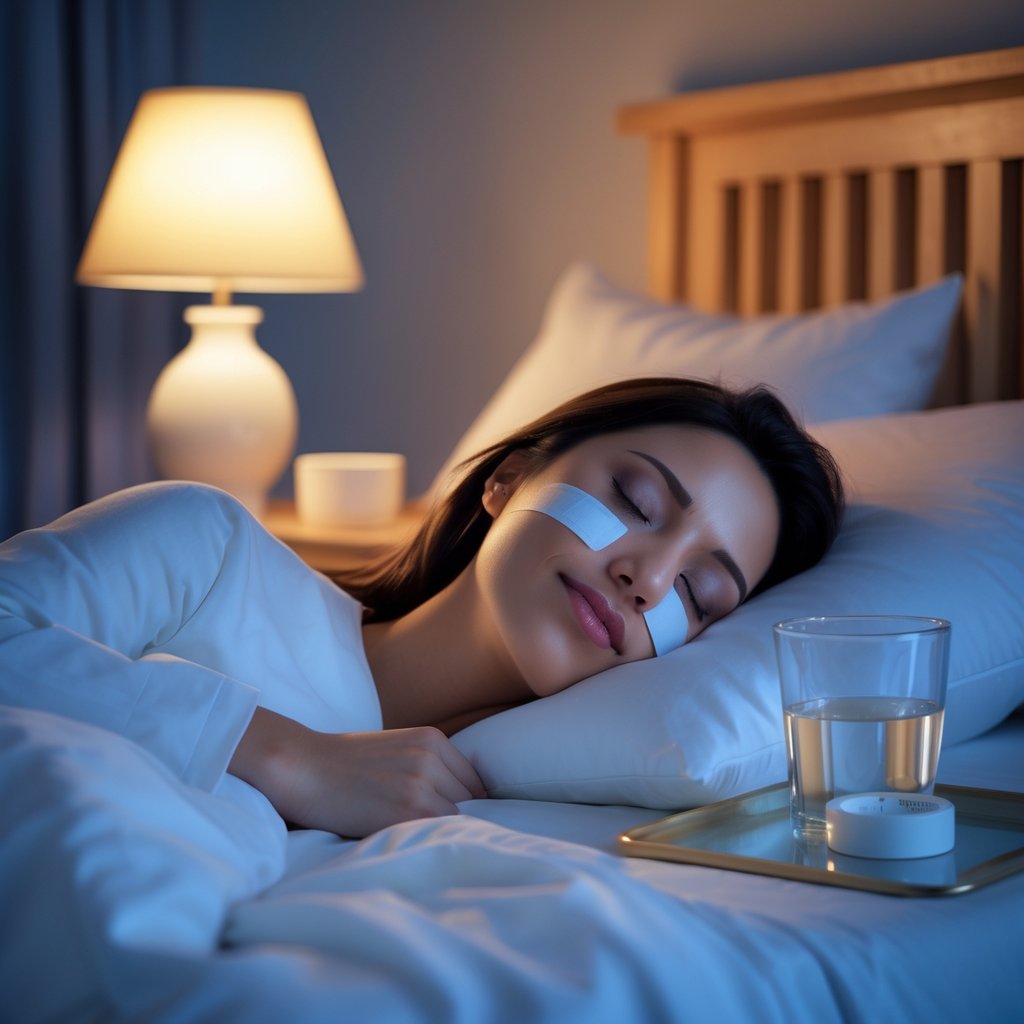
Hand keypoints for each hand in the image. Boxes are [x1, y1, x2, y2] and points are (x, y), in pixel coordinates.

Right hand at [229, 707, 485, 836]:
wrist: (301, 767)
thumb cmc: (343, 762)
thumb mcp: (397, 749)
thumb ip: (429, 766)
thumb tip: (462, 802)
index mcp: (432, 740)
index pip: (474, 782)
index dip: (468, 806)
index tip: (459, 823)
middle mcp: (431, 758)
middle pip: (471, 802)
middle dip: (460, 821)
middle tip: (442, 838)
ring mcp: (420, 784)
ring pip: (458, 820)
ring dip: (445, 833)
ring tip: (427, 844)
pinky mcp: (406, 811)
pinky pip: (437, 832)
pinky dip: (431, 842)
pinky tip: (416, 847)